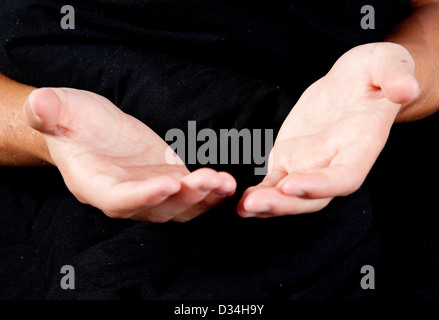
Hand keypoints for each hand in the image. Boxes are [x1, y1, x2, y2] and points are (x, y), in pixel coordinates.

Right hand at [24, 88, 235, 221]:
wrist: (93, 132)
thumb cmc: (73, 124)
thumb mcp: (59, 111)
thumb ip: (49, 112)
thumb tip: (39, 103)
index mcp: (95, 184)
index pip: (118, 199)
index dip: (142, 196)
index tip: (168, 183)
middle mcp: (126, 197)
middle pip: (157, 209)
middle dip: (185, 197)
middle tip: (208, 180)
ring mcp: (151, 192)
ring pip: (180, 207)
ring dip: (204, 198)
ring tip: (224, 182)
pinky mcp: (170, 181)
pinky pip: (192, 195)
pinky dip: (210, 192)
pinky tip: (227, 181)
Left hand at [238, 42, 418, 217]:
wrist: (352, 83)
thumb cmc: (374, 73)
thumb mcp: (388, 63)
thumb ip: (395, 75)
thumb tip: (405, 88)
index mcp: (360, 146)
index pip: (344, 176)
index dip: (321, 185)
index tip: (293, 185)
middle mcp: (334, 163)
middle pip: (312, 196)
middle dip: (285, 204)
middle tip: (255, 205)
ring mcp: (310, 164)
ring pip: (288, 193)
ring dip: (267, 204)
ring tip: (243, 209)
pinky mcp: (289, 158)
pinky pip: (273, 181)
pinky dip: (259, 193)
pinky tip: (240, 203)